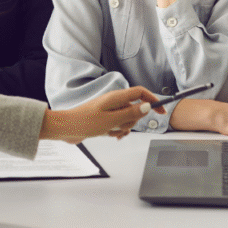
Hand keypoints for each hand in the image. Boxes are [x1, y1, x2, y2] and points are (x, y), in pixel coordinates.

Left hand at [39, 86, 160, 142]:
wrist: (66, 128)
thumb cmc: (84, 122)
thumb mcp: (111, 120)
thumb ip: (130, 113)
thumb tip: (147, 107)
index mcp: (116, 97)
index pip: (140, 93)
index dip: (152, 100)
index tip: (161, 111)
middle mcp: (114, 101)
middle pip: (135, 108)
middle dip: (132, 121)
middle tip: (121, 126)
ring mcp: (109, 110)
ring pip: (127, 118)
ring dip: (123, 128)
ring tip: (111, 132)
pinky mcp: (105, 118)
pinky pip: (118, 124)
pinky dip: (117, 130)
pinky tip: (110, 135)